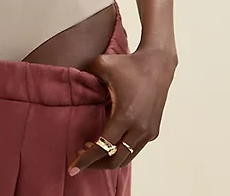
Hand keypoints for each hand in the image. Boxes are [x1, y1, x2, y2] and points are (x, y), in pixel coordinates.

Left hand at [67, 47, 176, 175]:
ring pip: (126, 157)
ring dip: (109, 157)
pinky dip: (121, 150)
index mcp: (124, 116)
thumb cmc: (129, 64)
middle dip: (96, 163)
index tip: (73, 167)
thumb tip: (72, 80)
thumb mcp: (102, 64)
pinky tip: (110, 140)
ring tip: (92, 147)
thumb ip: (84, 74)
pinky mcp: (153, 130)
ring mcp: (147, 131)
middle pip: (114, 160)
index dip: (86, 159)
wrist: (157, 63)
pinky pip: (134, 148)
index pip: (102, 147)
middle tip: (81, 156)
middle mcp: (138, 128)